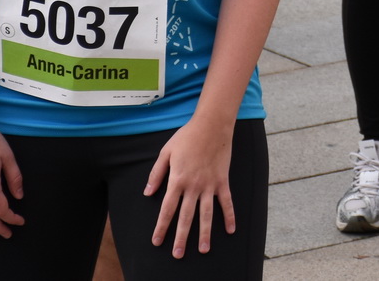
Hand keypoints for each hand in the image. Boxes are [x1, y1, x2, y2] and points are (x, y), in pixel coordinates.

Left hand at [145, 117, 234, 257]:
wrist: (212, 124)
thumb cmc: (187, 136)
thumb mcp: (165, 152)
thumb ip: (156, 174)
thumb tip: (148, 193)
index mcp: (177, 180)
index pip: (167, 209)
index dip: (161, 227)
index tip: (157, 241)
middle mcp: (193, 186)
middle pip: (186, 217)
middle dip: (181, 237)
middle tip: (178, 254)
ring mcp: (210, 184)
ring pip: (206, 214)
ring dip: (205, 233)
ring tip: (203, 250)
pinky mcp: (223, 180)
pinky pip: (227, 202)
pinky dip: (229, 216)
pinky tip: (231, 230)